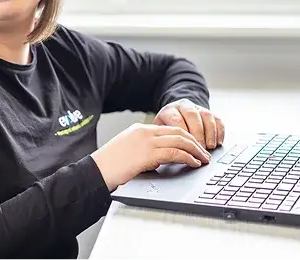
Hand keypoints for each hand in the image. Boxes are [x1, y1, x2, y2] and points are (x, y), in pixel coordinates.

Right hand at [90, 123, 211, 190]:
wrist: (95, 171)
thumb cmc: (108, 167)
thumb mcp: (128, 153)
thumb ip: (144, 152)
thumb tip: (158, 162)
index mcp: (140, 129)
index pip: (169, 129)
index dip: (185, 137)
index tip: (194, 146)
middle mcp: (145, 131)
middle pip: (178, 132)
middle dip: (194, 142)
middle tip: (204, 152)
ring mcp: (146, 141)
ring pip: (180, 140)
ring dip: (195, 150)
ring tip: (203, 159)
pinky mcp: (148, 153)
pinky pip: (175, 153)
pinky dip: (188, 157)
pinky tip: (194, 163)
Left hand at [153, 99, 224, 150]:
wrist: (173, 114)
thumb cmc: (165, 130)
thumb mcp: (160, 133)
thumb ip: (164, 140)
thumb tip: (170, 155)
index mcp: (169, 111)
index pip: (176, 120)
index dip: (183, 135)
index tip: (186, 149)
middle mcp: (184, 106)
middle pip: (192, 116)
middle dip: (198, 134)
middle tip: (200, 150)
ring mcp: (197, 108)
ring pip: (206, 115)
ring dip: (210, 133)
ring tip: (210, 147)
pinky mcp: (208, 112)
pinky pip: (217, 118)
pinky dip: (220, 131)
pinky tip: (218, 142)